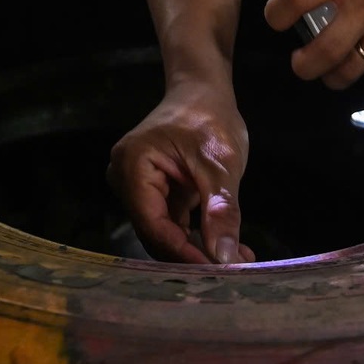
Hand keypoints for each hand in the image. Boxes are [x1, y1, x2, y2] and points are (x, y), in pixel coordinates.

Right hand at [106, 80, 254, 264]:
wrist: (204, 92)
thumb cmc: (210, 118)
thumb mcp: (221, 164)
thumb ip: (220, 211)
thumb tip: (225, 258)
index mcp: (133, 166)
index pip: (153, 225)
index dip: (184, 253)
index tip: (218, 272)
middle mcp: (124, 179)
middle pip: (156, 233)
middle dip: (194, 254)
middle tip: (233, 269)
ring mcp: (136, 187)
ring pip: (165, 232)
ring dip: (199, 248)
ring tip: (238, 259)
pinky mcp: (152, 193)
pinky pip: (171, 223)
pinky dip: (197, 235)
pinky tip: (227, 246)